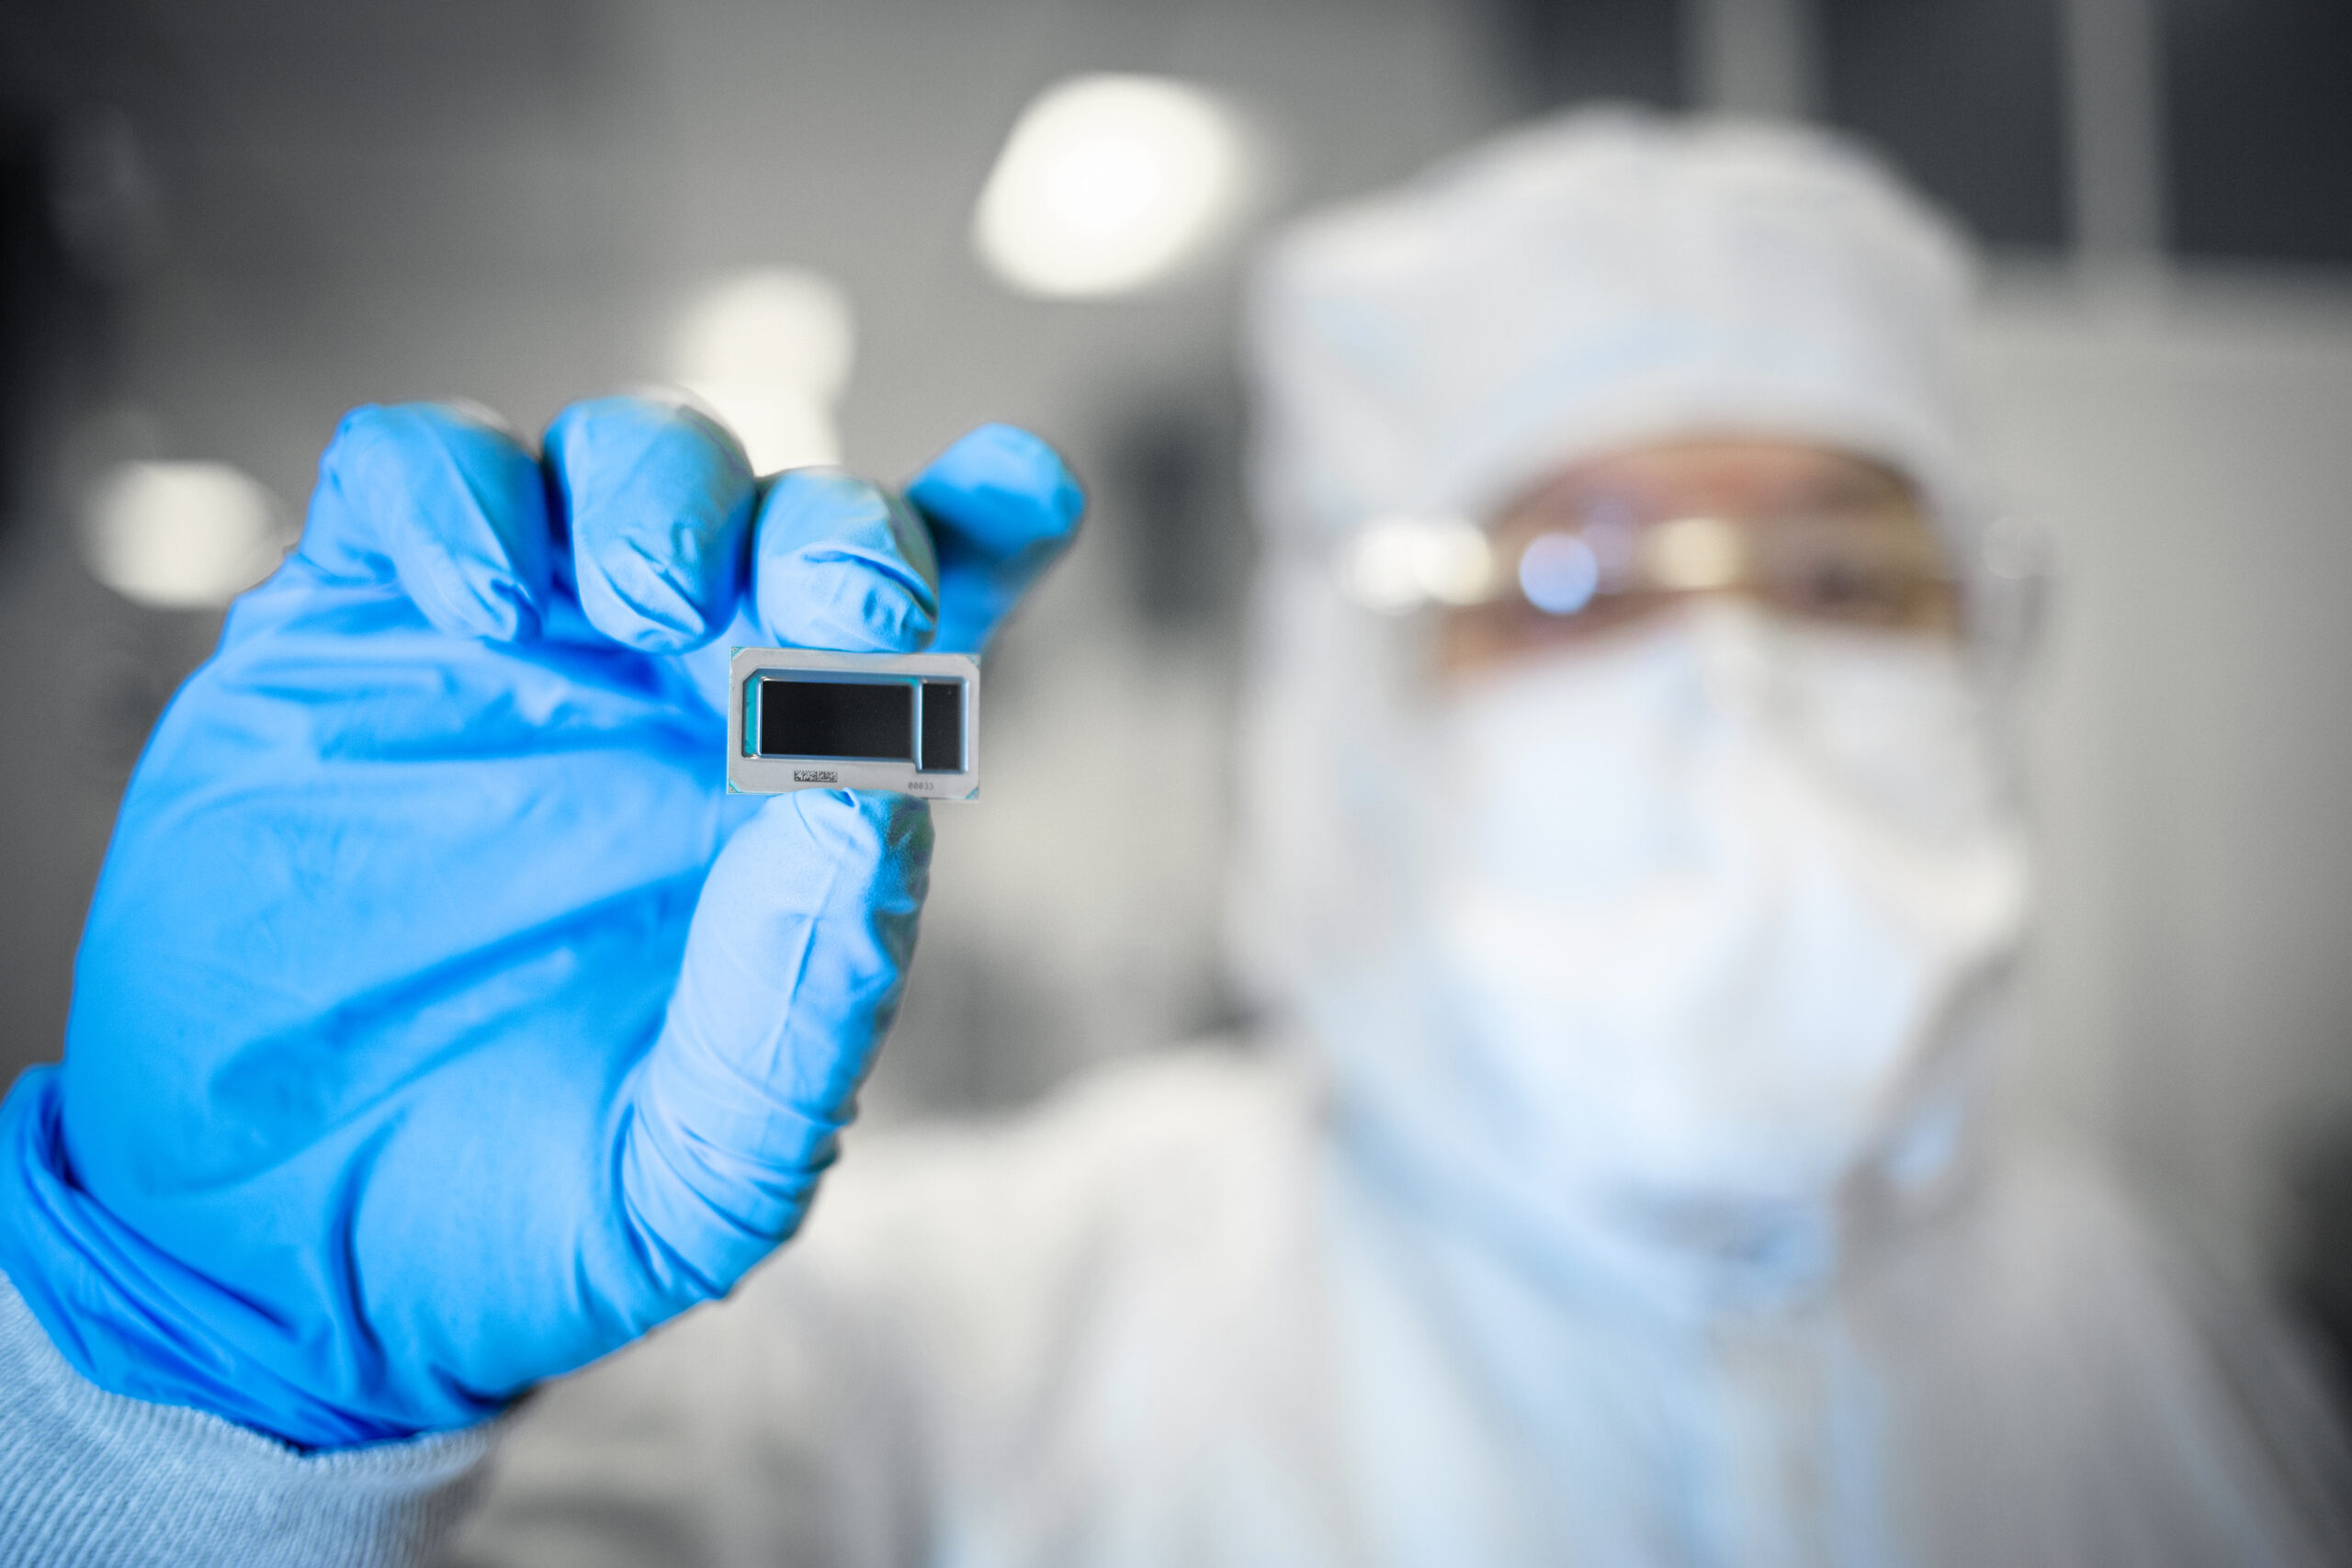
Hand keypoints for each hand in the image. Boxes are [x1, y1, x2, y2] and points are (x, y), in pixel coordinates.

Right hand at [0, 397, 1080, 1447]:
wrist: (271, 1261)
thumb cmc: (518, 1223)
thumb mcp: (692, 1179)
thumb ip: (798, 1008)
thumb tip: (878, 799)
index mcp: (797, 803)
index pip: (928, 632)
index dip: (988, 530)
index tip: (1029, 493)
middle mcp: (677, 698)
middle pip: (799, 512)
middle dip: (840, 521)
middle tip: (839, 601)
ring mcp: (518, 651)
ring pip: (629, 453)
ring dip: (666, 488)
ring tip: (643, 607)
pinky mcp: (351, 629)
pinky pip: (413, 472)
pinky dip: (458, 490)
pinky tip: (480, 604)